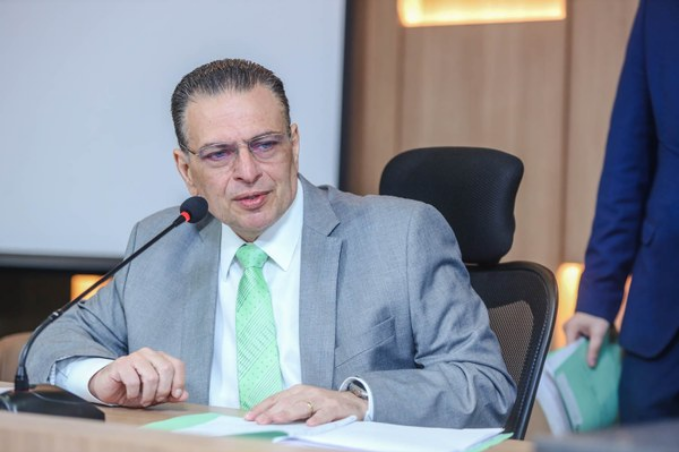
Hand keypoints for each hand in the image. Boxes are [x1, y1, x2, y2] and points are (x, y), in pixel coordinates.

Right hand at [88, 347, 188, 406]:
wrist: (108, 388)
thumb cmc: (133, 390)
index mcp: (160, 357)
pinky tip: (131, 395)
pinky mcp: (121, 364)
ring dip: (148, 394)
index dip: (179, 381)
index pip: (177, 365)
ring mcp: (135, 357)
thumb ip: (170, 394)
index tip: (175, 395)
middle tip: (156, 400)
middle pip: (166, 369)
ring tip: (143, 400)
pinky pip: (133, 381)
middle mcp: (149, 353)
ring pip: (151, 376)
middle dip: (163, 390)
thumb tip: (185, 395)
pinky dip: (134, 393)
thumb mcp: (155, 395)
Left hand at [244, 384, 367, 426]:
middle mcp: (307, 393)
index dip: (262, 407)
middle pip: (286, 403)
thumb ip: (287, 409)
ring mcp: (321, 400)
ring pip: (302, 406)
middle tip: (260, 421)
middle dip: (271, 412)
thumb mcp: (303, 403)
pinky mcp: (334, 408)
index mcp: (297, 391)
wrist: (351, 403)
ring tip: (276, 419)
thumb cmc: (323, 405)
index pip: (275, 399)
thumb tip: (264, 418)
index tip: (249, 417)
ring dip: (288, 413)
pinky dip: (317, 418)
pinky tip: (310, 424)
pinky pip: (324, 414)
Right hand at [563, 312, 609, 366]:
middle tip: (588, 366)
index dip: (576, 357)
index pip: (570, 348)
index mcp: (570, 328)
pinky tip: (588, 351)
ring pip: (574, 344)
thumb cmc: (599, 317)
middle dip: (580, 354)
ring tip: (589, 359)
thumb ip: (594, 349)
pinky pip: (576, 340)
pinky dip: (582, 345)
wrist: (601, 305)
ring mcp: (569, 328)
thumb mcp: (598, 334)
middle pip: (572, 346)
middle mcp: (566, 328)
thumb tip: (591, 365)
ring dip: (582, 350)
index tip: (583, 367)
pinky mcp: (573, 328)